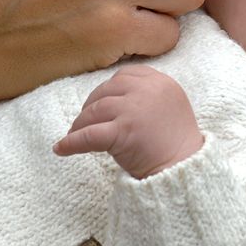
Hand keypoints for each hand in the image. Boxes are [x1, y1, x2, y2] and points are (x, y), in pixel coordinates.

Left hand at [53, 65, 203, 178]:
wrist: (185, 170)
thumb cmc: (175, 144)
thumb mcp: (169, 107)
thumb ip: (147, 95)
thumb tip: (108, 98)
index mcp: (161, 82)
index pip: (125, 75)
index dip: (108, 90)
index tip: (100, 103)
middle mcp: (148, 91)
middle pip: (106, 90)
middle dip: (91, 106)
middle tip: (84, 122)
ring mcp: (134, 109)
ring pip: (94, 111)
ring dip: (80, 124)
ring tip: (75, 135)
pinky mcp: (123, 131)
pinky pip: (89, 135)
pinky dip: (72, 143)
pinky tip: (61, 149)